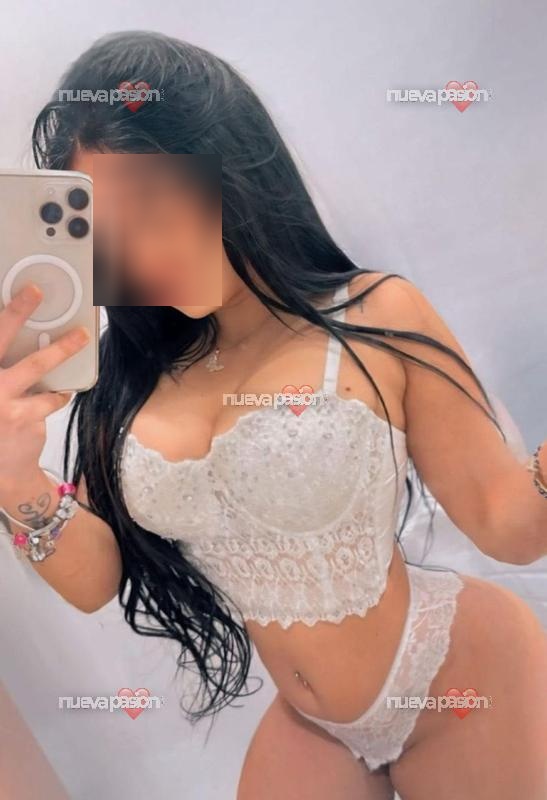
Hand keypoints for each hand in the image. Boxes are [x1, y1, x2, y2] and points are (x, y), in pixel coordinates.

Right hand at [0, 282, 89, 483]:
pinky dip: (58, 394)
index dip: (4, 312)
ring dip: (62, 348)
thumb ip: (3, 366)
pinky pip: (51, 396)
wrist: (0, 471)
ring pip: (36, 365)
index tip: (17, 291)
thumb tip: (23, 332)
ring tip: (81, 337)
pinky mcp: (22, 417)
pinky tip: (59, 395)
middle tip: (35, 291)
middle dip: (17, 311)